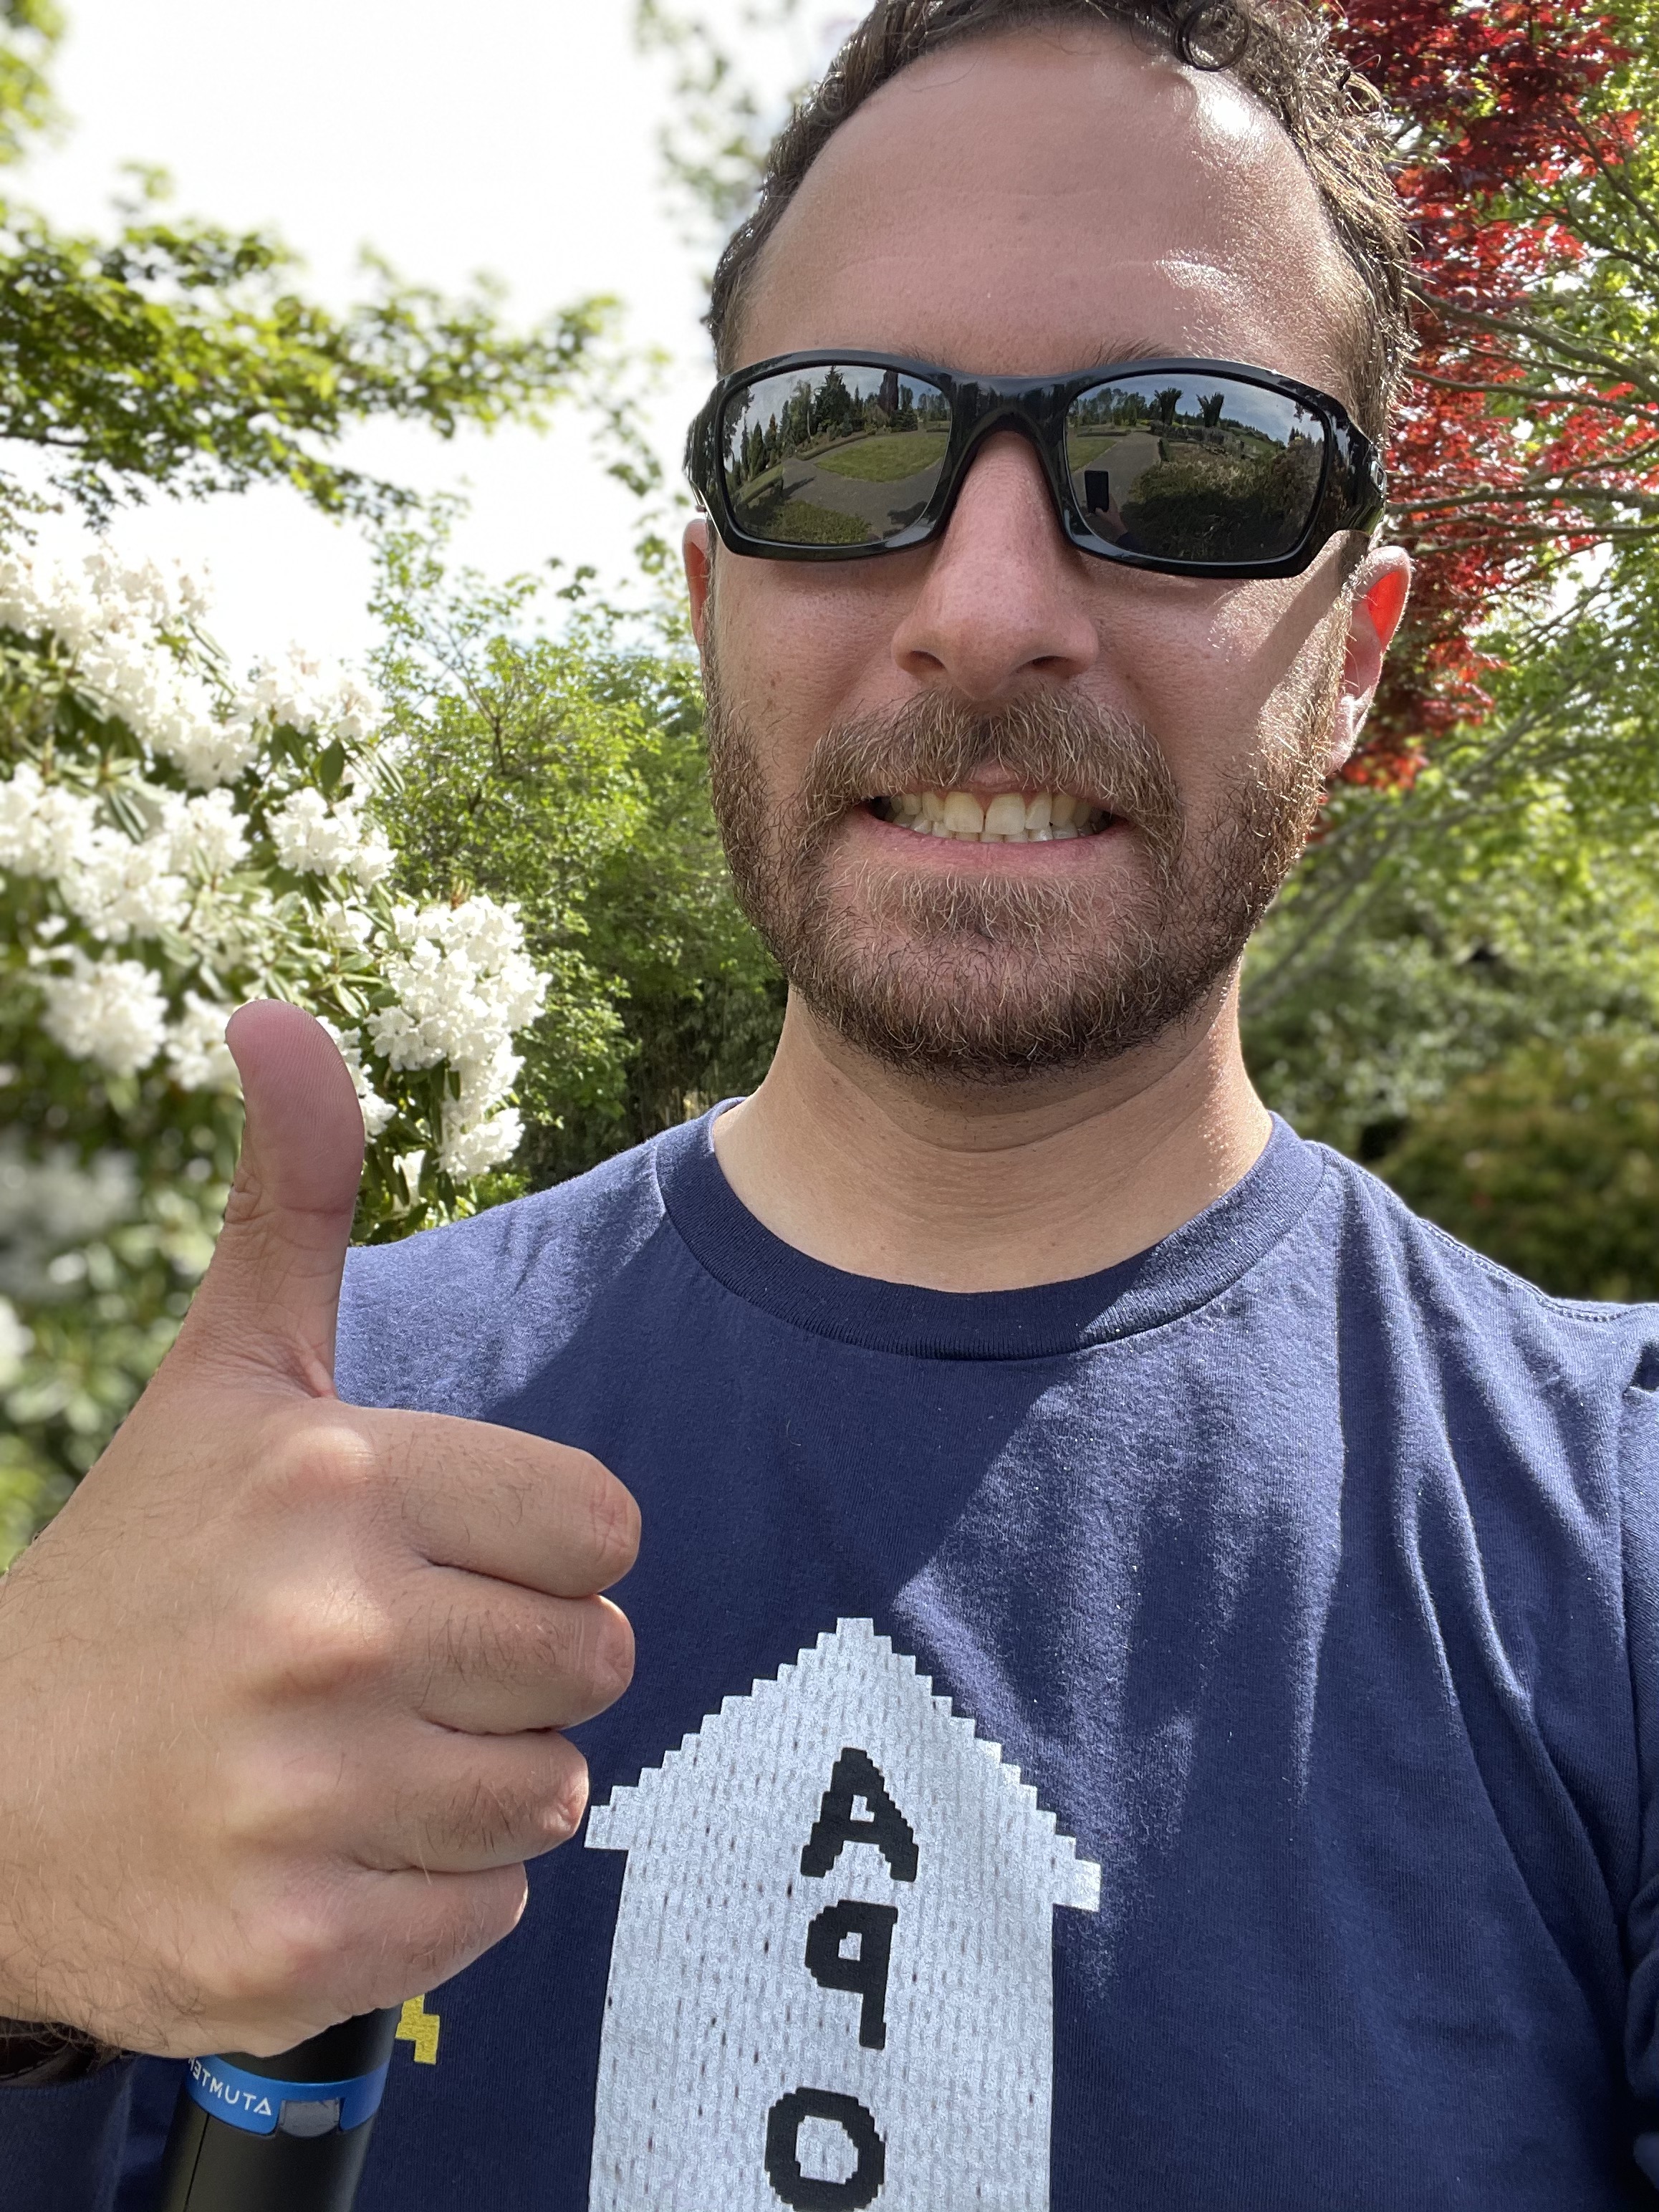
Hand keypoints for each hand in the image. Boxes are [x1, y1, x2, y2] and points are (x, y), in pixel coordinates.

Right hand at [0, 1003, 637, 2057]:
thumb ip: (292, 1198)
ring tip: (351, 1759)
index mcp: (337, 1478)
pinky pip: (489, 1915)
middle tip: (383, 1668)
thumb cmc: (140, 1574)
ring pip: (551, 1795)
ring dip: (477, 1785)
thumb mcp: (225, 1376)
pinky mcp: (290, 1950)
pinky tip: (324, 1852)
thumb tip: (276, 1011)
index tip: (433, 1562)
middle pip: (592, 1662)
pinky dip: (429, 1895)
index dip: (536, 1552)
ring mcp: (304, 1802)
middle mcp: (325, 1632)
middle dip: (517, 1668)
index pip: (602, 1528)